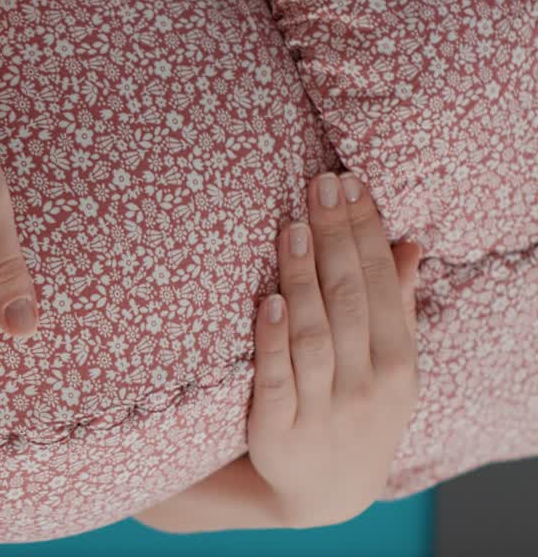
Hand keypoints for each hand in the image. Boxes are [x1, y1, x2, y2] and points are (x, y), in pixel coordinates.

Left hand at [249, 171, 423, 528]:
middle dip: (336, 239)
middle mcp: (367, 386)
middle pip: (350, 301)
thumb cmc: (354, 410)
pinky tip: (268, 300)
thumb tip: (408, 243)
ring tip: (293, 226)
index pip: (383, 286)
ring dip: (303, 278)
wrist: (321, 492)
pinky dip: (272, 340)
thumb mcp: (387, 366)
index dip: (366, 233)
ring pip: (314, 334)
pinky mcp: (279, 431)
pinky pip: (276, 379)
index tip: (350, 183)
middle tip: (320, 185)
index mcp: (398, 365)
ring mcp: (323, 410)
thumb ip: (397, 306)